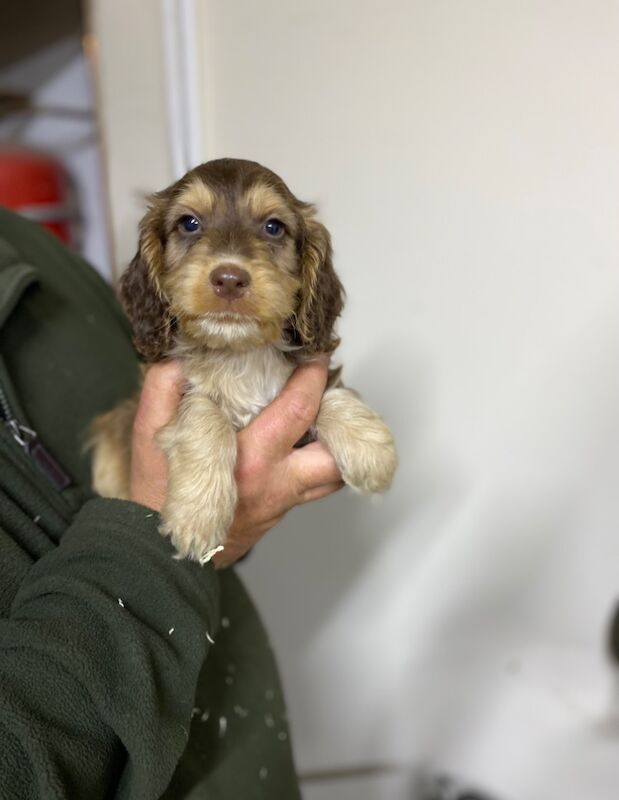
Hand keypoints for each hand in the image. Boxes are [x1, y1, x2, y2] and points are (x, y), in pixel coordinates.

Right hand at [128, 358, 342, 566]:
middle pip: (337, 453)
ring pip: (334, 476)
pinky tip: (303, 441)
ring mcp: (283, 502)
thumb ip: (163, 389)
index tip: (317, 354)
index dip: (313, 377)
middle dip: (346, 417)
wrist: (160, 553)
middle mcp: (277, 484)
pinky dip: (319, 461)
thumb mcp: (149, 434)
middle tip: (334, 389)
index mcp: (251, 459)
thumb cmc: (156, 496)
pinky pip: (315, 486)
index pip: (299, 410)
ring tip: (324, 415)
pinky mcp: (280, 513)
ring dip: (337, 445)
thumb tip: (180, 357)